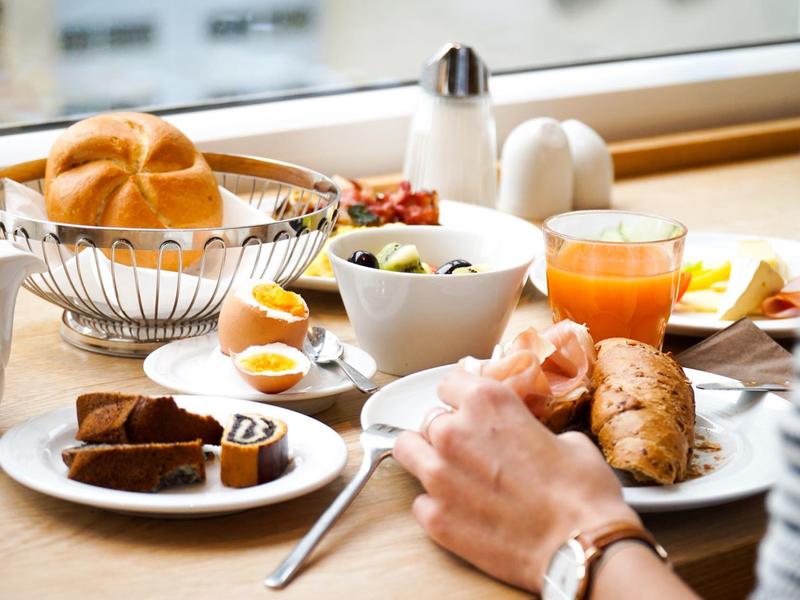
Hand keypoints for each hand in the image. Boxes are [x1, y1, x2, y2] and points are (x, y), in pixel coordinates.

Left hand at [393, 369, 639, 592]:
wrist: (581, 547)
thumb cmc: (581, 493)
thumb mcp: (566, 439)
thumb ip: (530, 429)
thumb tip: (527, 436)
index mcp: (487, 402)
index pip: (448, 383)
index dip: (460, 396)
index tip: (466, 407)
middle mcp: (453, 432)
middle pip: (430, 419)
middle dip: (448, 431)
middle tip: (470, 450)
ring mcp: (438, 476)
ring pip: (408, 449)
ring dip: (427, 456)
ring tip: (451, 473)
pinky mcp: (435, 517)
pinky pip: (420, 500)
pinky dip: (437, 504)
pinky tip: (462, 511)